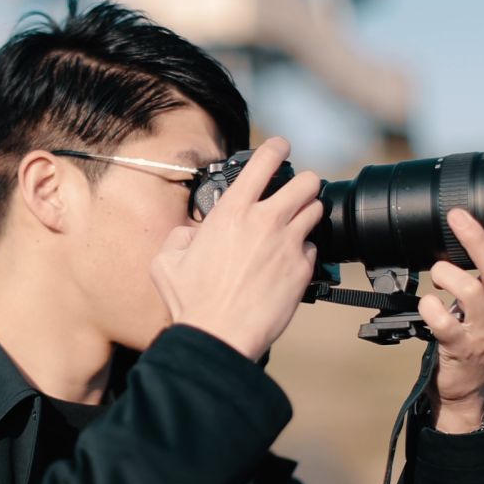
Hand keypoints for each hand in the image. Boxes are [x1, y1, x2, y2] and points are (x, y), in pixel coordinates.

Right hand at [150, 137, 322, 360]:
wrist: (219, 336)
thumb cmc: (192, 301)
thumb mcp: (167, 259)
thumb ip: (181, 235)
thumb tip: (193, 232)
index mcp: (232, 212)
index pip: (265, 161)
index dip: (276, 147)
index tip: (279, 147)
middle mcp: (265, 222)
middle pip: (306, 181)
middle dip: (303, 182)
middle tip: (295, 191)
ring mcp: (288, 245)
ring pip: (316, 210)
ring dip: (307, 213)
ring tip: (295, 223)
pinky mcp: (302, 270)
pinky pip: (312, 248)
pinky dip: (303, 250)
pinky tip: (288, 261)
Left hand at [418, 208, 483, 432]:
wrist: (465, 385)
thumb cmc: (474, 336)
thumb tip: (476, 239)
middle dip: (476, 240)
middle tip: (457, 218)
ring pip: (469, 292)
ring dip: (445, 274)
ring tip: (437, 276)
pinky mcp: (460, 348)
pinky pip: (442, 321)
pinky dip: (430, 306)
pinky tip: (428, 305)